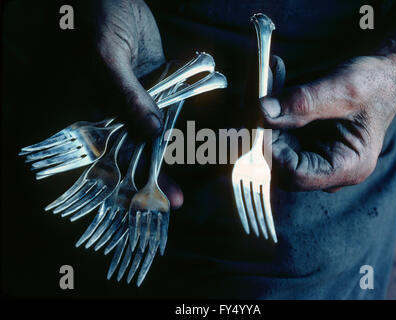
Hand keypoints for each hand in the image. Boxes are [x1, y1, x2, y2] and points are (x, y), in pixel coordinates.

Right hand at [81, 0, 182, 207]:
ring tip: (190, 183)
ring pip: (146, 141)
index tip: (145, 202)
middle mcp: (99, 117)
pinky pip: (164, 117)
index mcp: (74, 115)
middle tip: (174, 201)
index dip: (118, 185)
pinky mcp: (148, 94)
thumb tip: (151, 133)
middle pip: (123, 157)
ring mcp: (126, 107)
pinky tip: (197, 145)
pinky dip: (179, 130)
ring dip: (168, 159)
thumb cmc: (91, 16)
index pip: (93, 161)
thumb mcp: (105, 56)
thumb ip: (125, 97)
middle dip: (148, 179)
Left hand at [261, 55, 395, 191]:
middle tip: (265, 99)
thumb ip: (303, 102)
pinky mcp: (305, 147)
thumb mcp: (343, 88)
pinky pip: (278, 138)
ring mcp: (315, 160)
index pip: (294, 175)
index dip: (273, 151)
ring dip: (268, 120)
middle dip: (268, 133)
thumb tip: (264, 111)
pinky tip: (277, 87)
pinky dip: (273, 115)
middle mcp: (330, 170)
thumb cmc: (374, 85)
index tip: (263, 121)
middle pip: (281, 167)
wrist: (382, 78)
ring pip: (275, 151)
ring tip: (273, 85)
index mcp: (348, 167)